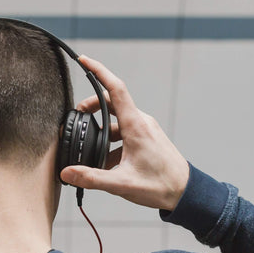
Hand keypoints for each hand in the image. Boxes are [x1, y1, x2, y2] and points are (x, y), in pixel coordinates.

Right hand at [60, 55, 189, 210]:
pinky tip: (105, 161)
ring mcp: (145, 130)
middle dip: (92, 106)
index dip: (99, 71)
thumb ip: (92, 178)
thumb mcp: (122, 184)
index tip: (84, 60)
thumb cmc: (160, 185)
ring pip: (117, 120)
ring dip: (101, 128)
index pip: (116, 89)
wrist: (185, 192)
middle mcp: (141, 123)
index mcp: (135, 126)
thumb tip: (68, 173)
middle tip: (77, 116)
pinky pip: (124, 132)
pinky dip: (111, 141)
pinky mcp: (147, 138)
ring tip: (88, 146)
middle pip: (112, 103)